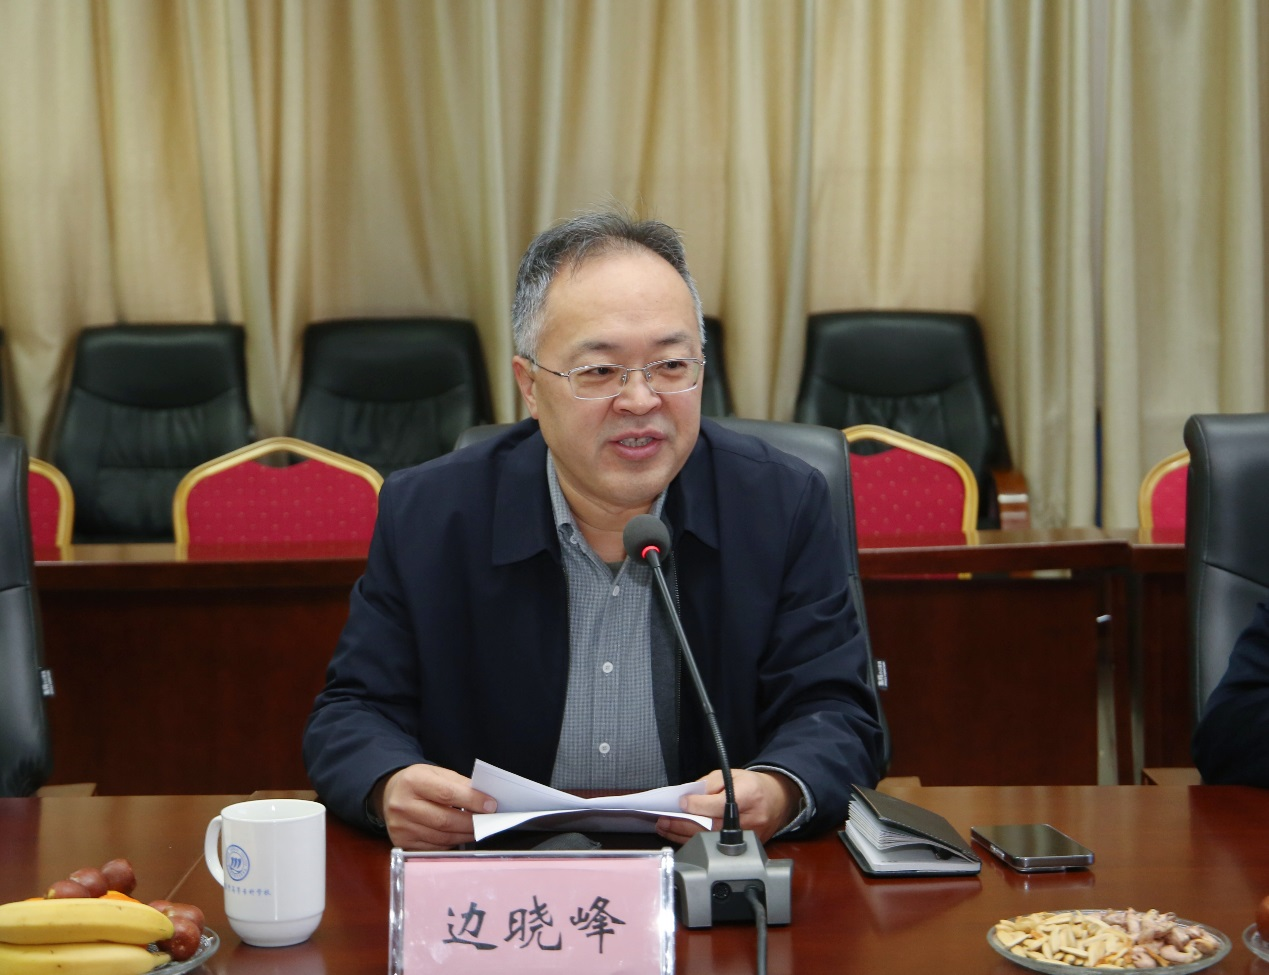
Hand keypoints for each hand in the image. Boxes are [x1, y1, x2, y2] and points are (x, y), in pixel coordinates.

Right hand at [375, 764, 497, 849]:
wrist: (389, 794)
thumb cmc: (419, 782)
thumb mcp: (436, 773)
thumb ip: (459, 784)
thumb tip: (484, 799)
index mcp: (413, 781)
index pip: (447, 793)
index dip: (472, 801)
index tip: (491, 805)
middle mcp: (402, 805)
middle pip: (444, 820)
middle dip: (472, 823)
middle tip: (490, 822)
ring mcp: (400, 827)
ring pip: (441, 837)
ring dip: (465, 835)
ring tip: (479, 829)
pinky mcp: (402, 843)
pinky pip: (434, 847)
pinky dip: (452, 843)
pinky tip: (461, 836)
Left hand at [656, 769, 799, 844]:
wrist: (778, 800)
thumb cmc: (753, 786)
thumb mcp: (732, 775)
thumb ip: (709, 784)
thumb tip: (687, 797)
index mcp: (748, 796)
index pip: (718, 804)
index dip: (697, 805)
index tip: (680, 803)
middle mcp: (749, 818)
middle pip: (711, 826)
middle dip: (683, 824)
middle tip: (663, 821)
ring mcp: (748, 836)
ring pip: (711, 839)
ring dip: (684, 835)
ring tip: (666, 828)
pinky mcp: (745, 847)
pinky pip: (716, 846)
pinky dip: (695, 841)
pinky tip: (680, 836)